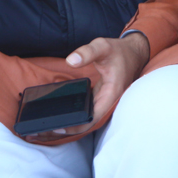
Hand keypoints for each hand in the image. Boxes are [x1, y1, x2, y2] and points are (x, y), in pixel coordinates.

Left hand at [21, 32, 149, 143]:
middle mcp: (108, 101)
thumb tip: (70, 61)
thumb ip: (87, 52)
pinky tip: (60, 113)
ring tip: (47, 126)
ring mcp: (103, 100)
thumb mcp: (103, 46)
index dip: (76, 126)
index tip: (58, 127)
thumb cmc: (119, 51)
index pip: (93, 118)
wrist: (134, 52)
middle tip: (43, 130)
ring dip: (69, 123)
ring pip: (86, 118)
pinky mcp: (99, 97)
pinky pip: (86, 110)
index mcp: (111, 93)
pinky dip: (74, 113)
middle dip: (67, 128)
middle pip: (87, 122)